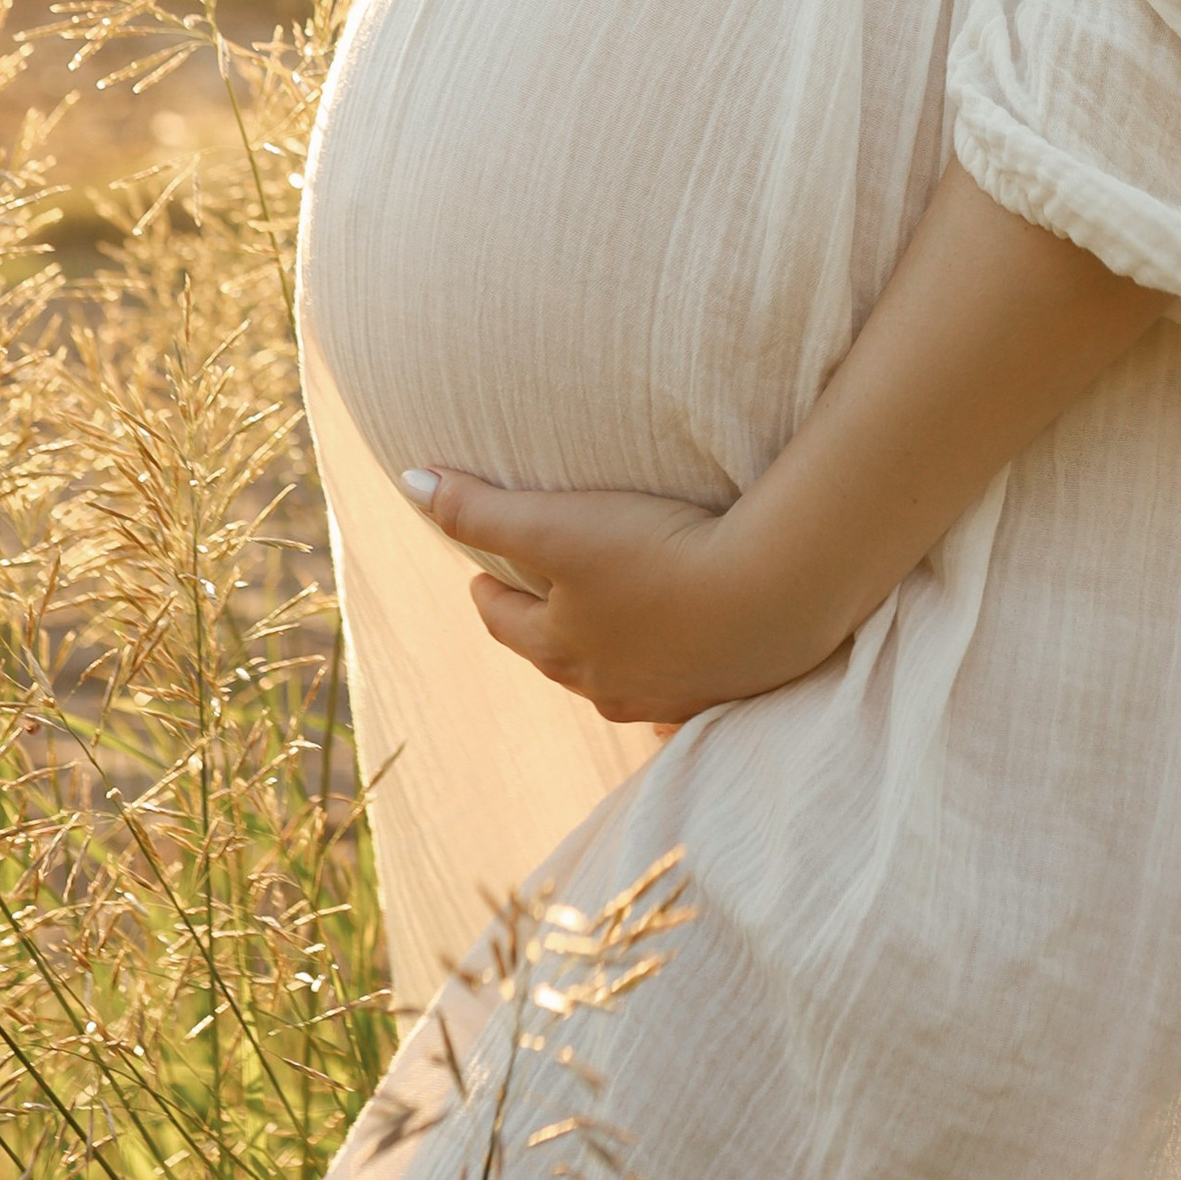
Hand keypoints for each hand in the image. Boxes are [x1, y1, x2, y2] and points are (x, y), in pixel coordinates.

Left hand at [402, 464, 837, 725]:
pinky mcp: (723, 692)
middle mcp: (606, 685)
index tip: (483, 574)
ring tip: (609, 629)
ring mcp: (666, 696)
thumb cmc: (658, 556)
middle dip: (544, 627)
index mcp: (561, 646)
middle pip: (558, 656)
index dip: (490, 593)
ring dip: (605, 657)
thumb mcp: (558, 525)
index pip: (506, 621)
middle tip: (541, 596)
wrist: (773, 594)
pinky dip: (672, 684)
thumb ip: (480, 508)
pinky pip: (682, 698)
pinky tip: (681, 679)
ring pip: (618, 680)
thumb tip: (407, 481)